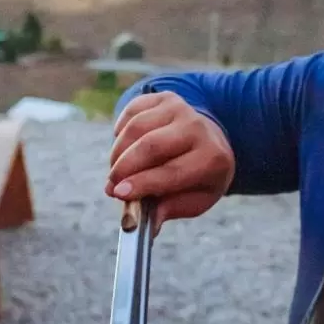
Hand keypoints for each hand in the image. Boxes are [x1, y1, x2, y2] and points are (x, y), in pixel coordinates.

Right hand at [106, 91, 234, 231]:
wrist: (212, 141)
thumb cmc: (199, 176)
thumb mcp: (196, 199)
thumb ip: (171, 209)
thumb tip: (148, 226)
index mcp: (211, 158)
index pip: (171, 172)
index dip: (141, 183)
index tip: (117, 193)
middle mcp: (197, 128)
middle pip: (150, 146)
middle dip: (124, 168)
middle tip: (110, 186)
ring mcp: (180, 108)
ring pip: (136, 128)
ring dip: (118, 152)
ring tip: (116, 170)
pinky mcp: (164, 97)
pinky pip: (131, 111)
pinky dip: (120, 131)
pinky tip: (123, 147)